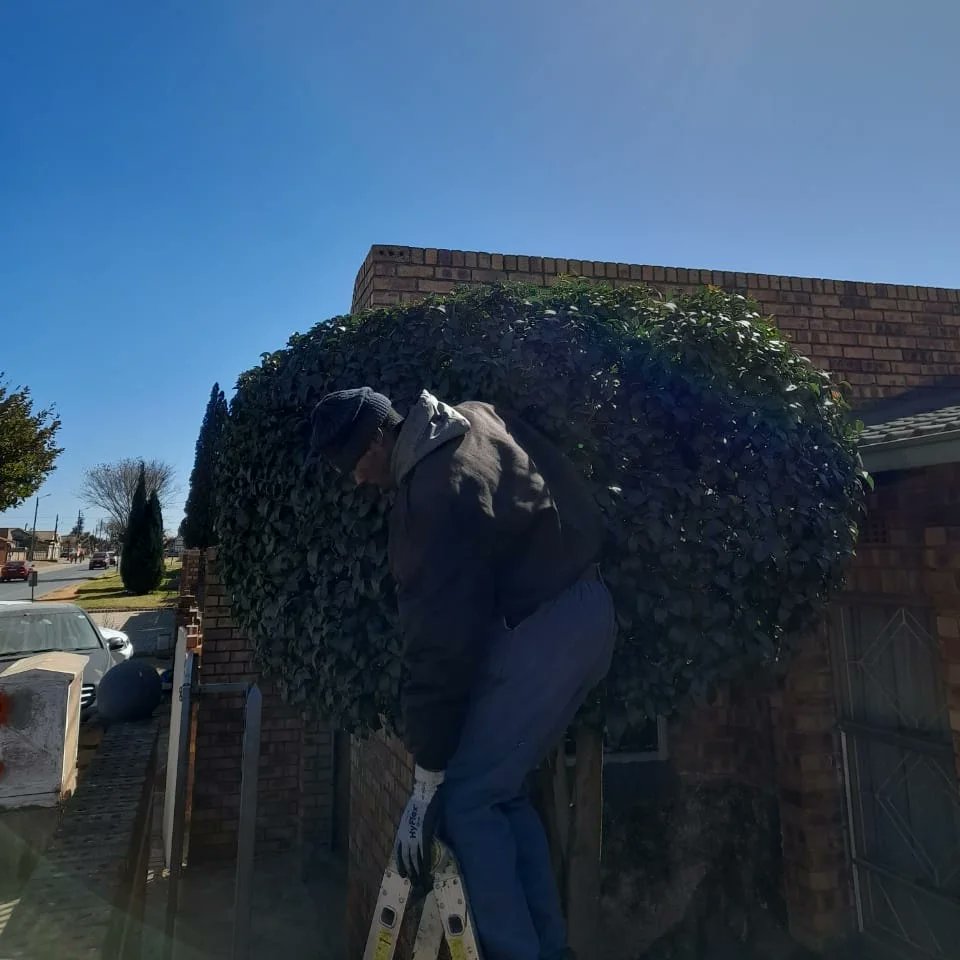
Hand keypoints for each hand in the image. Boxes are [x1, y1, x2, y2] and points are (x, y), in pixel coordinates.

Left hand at [396, 765, 443, 883]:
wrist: (424, 792)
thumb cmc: (419, 803)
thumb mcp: (410, 818)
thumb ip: (413, 830)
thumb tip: (417, 840)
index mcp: (402, 832)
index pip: (400, 853)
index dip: (402, 864)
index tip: (405, 875)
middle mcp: (406, 836)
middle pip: (407, 858)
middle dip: (411, 871)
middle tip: (414, 883)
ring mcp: (415, 836)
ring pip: (415, 857)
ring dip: (418, 870)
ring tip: (421, 880)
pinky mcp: (424, 834)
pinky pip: (424, 851)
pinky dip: (426, 862)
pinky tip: (428, 869)